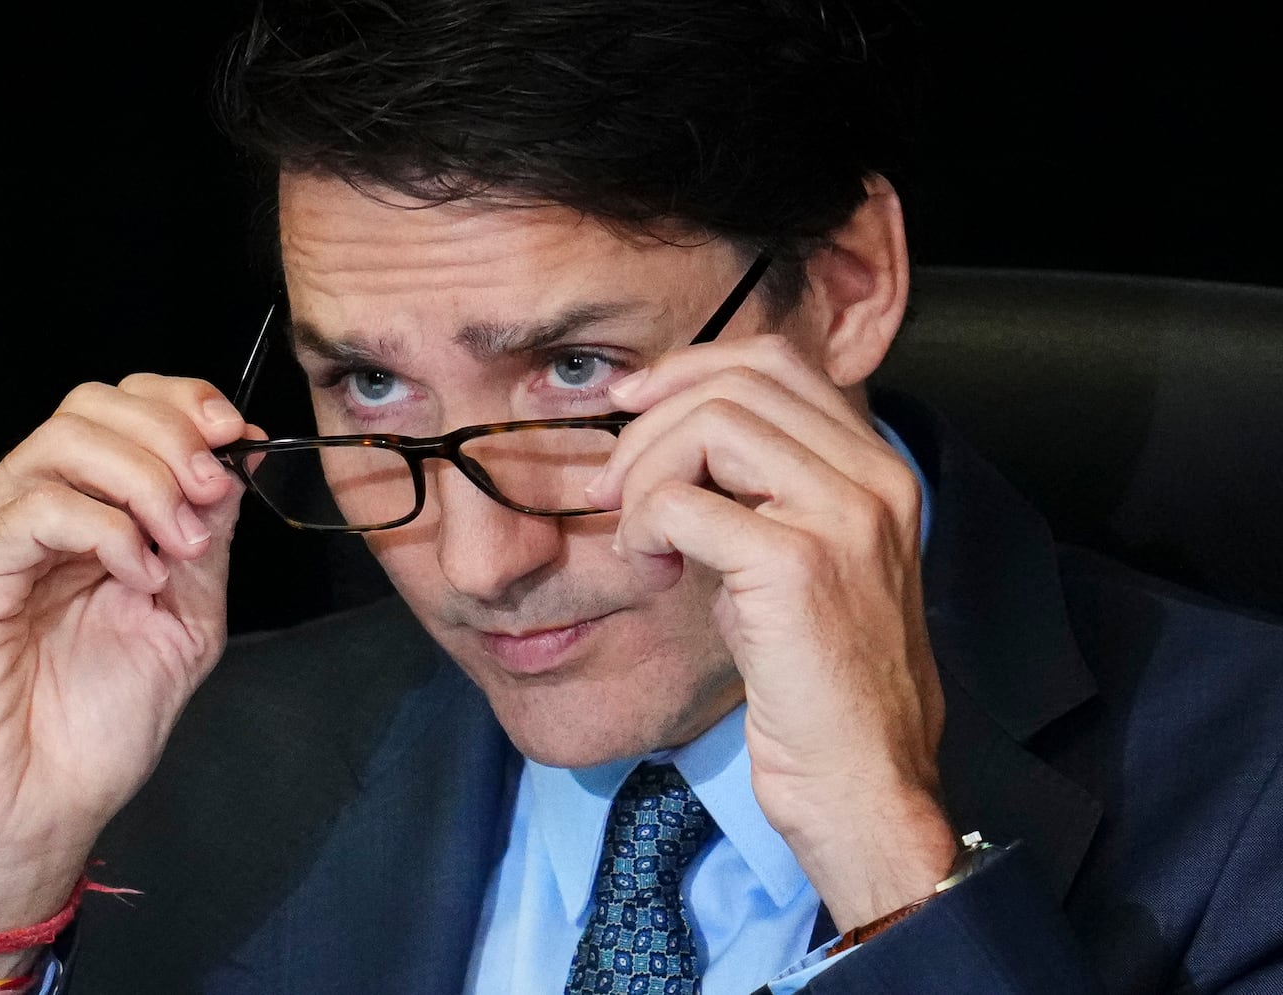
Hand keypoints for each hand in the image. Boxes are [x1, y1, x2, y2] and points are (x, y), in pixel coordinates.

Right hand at [0, 373, 251, 967]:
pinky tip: (138, 576)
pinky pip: (34, 509)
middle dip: (170, 436)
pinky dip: (105, 529)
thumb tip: (239, 459)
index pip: (121, 408)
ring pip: (64, 442)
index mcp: (82, 512)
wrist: (32, 815)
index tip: (240, 436)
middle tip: (211, 495)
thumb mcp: (184, 620)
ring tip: (181, 547)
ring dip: (146, 480)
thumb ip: (208, 540)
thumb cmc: (95, 730)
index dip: (183, 403)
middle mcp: (31, 509)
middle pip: (91, 406)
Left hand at [586, 334, 956, 929]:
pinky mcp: (797, 565)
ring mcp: (843, 515)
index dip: (689, 369)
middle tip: (616, 488)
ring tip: (641, 537)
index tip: (632, 407)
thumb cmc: (815, 678)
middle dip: (652, 424)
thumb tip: (663, 434)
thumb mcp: (793, 556)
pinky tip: (650, 569)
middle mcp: (873, 477)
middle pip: (736, 382)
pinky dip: (643, 526)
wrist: (861, 779)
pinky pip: (683, 503)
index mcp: (876, 466)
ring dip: (645, 474)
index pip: (775, 363)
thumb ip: (752, 487)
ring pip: (710, 424)